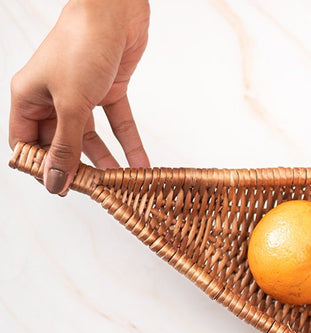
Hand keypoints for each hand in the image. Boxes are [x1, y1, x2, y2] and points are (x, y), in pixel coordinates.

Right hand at [8, 0, 150, 194]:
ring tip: (121, 186)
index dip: (41, 167)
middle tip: (96, 193)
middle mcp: (52, 97)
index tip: (61, 189)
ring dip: (106, 162)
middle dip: (78, 169)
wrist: (114, 10)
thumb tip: (55, 181)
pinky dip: (129, 144)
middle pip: (61, 144)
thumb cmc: (81, 45)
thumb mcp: (72, 105)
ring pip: (91, 138)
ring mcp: (81, 94)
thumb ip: (66, 147)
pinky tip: (141, 166)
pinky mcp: (108, 90)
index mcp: (29, 97)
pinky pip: (117, 124)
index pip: (27, 142)